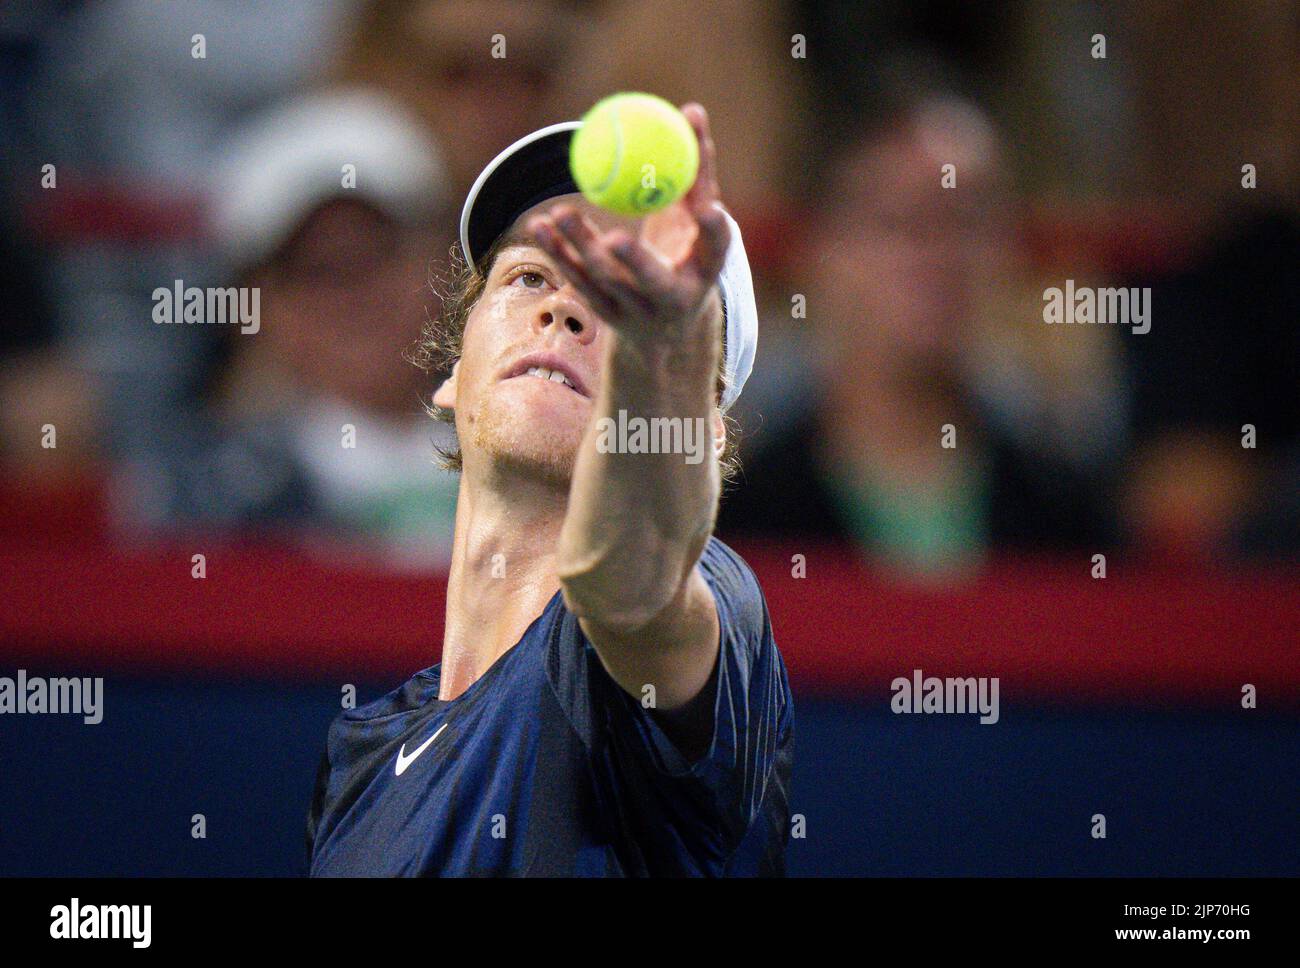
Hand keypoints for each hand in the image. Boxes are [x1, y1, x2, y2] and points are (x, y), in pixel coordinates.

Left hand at [525, 103, 729, 344]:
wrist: (668, 323)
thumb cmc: (687, 254)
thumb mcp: (696, 219)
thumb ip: (695, 169)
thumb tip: (692, 110)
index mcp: (705, 271)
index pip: (716, 250)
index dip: (713, 231)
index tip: (706, 208)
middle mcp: (674, 299)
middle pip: (654, 282)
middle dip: (635, 263)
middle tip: (616, 237)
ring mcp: (638, 311)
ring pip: (606, 281)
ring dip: (581, 248)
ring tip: (558, 213)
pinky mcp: (607, 314)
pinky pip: (577, 280)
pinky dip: (558, 252)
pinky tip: (538, 227)